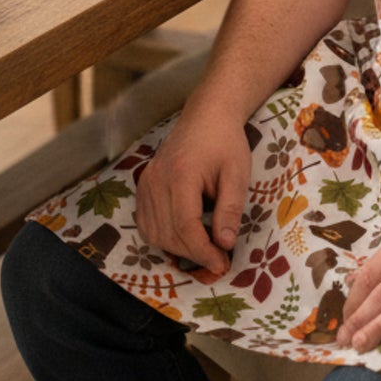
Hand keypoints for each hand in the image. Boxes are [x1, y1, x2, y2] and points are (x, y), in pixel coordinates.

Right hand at [135, 105, 253, 282]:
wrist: (206, 116)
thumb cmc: (226, 143)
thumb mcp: (237, 174)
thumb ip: (230, 209)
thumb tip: (224, 244)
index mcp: (181, 174)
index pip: (185, 226)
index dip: (203, 251)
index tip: (222, 264)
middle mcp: (157, 179)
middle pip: (168, 233)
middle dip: (194, 254)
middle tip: (219, 260)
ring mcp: (146, 181)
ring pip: (154, 232)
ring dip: (178, 249)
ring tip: (203, 249)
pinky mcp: (143, 184)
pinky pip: (145, 222)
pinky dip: (162, 237)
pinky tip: (183, 237)